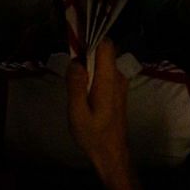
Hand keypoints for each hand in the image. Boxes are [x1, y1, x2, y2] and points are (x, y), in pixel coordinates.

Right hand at [66, 38, 133, 182]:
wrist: (112, 153)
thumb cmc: (93, 135)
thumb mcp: (77, 113)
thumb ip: (76, 85)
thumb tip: (75, 61)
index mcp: (108, 80)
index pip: (105, 45)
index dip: (91, 35)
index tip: (74, 35)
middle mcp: (117, 77)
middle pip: (105, 48)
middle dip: (88, 45)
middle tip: (69, 53)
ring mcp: (120, 82)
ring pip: (105, 58)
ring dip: (90, 57)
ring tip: (72, 66)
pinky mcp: (117, 88)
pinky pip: (106, 68)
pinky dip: (94, 67)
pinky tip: (81, 79)